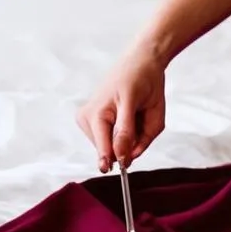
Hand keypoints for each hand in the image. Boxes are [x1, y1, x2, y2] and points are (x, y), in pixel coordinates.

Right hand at [76, 43, 166, 172]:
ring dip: (131, 137)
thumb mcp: (142, 106)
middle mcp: (87, 119)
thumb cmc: (143, 79)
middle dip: (132, 143)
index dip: (117, 160)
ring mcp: (88, 121)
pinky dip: (128, 133)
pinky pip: (116, 140)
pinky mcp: (93, 122)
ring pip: (116, 147)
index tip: (118, 170)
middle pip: (113, 151)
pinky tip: (128, 114)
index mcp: (96, 114)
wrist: (141, 61)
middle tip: (140, 118)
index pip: (105, 150)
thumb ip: (129, 133)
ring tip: (134, 112)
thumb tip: (122, 159)